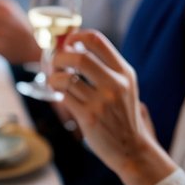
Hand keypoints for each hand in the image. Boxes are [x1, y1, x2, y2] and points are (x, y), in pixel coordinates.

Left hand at [51, 31, 174, 184]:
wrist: (131, 148)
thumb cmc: (122, 115)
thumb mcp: (124, 87)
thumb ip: (106, 68)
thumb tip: (75, 47)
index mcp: (125, 72)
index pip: (98, 41)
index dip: (77, 36)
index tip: (68, 41)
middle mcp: (115, 84)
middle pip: (79, 57)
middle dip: (60, 57)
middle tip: (55, 62)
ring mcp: (102, 101)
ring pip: (66, 78)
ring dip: (53, 76)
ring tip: (54, 79)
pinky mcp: (88, 117)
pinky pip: (63, 96)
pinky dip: (55, 90)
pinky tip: (57, 92)